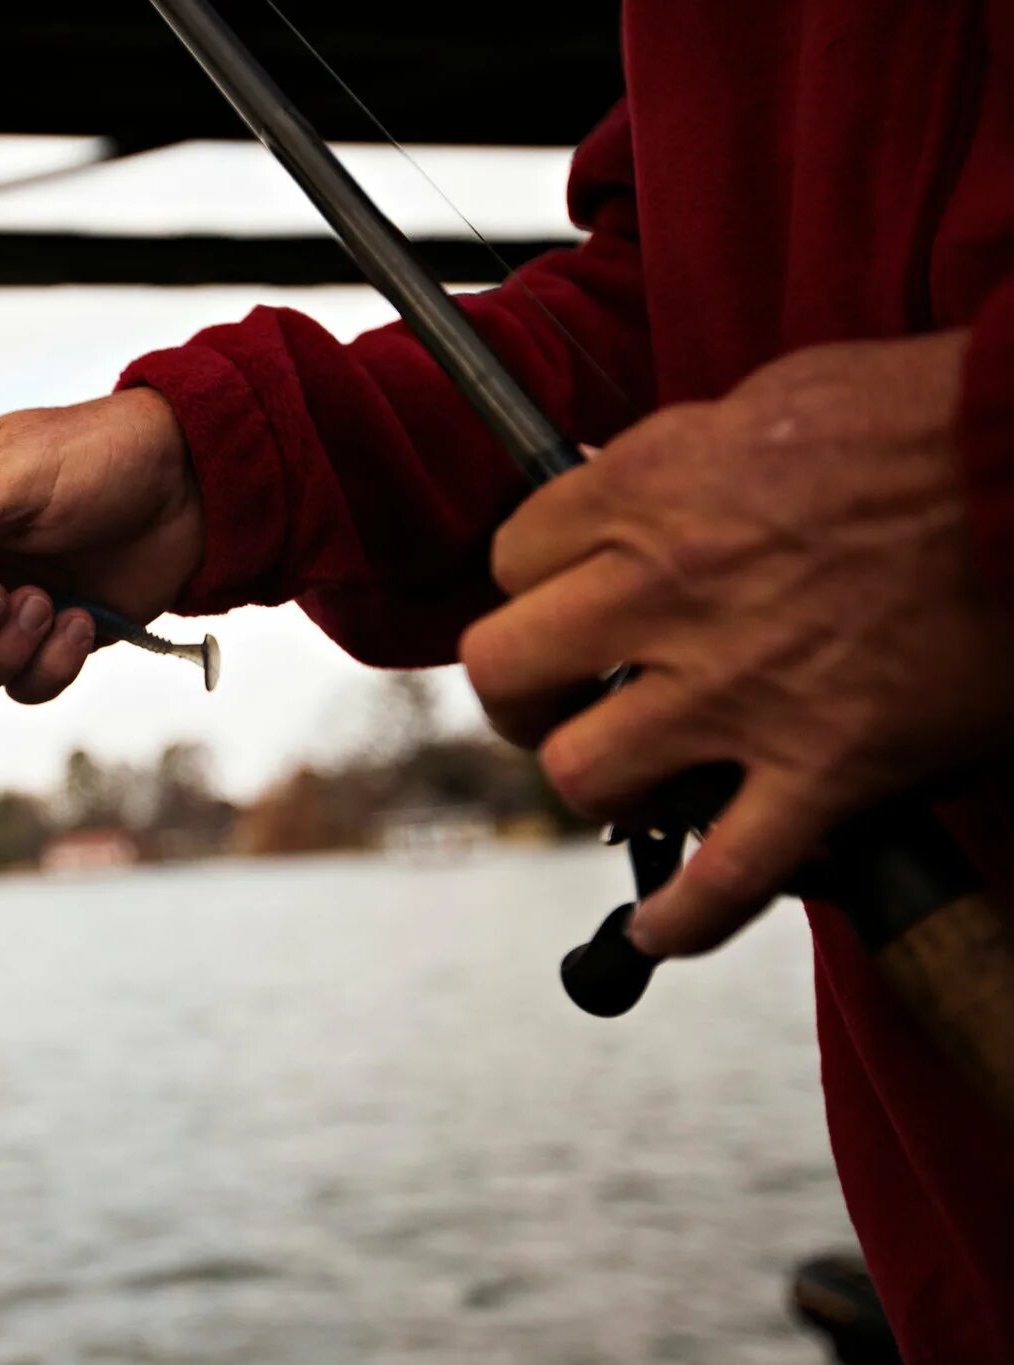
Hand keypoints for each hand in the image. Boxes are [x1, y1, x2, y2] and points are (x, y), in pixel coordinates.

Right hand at [0, 388, 201, 702]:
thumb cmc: (101, 455)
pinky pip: (25, 688)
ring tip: (54, 602)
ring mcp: (4, 610)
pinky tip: (84, 620)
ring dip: (8, 653)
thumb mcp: (17, 475)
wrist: (193, 481)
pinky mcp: (50, 641)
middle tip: (5, 595)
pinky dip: (52, 666)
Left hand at [461, 332, 1013, 956]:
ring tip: (635, 775)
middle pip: (507, 671)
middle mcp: (671, 594)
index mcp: (650, 493)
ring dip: (600, 784)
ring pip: (585, 775)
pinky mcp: (825, 767)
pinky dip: (683, 918)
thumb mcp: (768, 401)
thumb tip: (615, 491)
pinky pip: (721, 876)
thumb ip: (674, 460)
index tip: (564, 595)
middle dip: (523, 693)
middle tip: (559, 697)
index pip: (512, 557)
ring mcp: (741, 690)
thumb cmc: (927, 420)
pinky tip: (663, 924)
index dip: (534, 582)